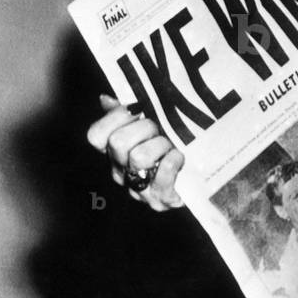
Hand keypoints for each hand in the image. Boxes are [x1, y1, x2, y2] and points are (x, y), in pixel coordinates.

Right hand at [86, 94, 184, 210]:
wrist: (200, 178)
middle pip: (118, 142)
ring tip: (172, 146)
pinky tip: (179, 157)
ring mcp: (139, 188)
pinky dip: (172, 162)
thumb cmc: (171, 147)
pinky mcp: (161, 199)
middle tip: (160, 129)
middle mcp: (121, 171)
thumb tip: (106, 98)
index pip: (96, 135)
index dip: (116, 117)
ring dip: (161, 146)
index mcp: (115, 152)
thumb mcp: (149, 127)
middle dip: (145, 128)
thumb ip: (127, 111)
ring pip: (139, 157)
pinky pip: (162, 176)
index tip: (138, 110)